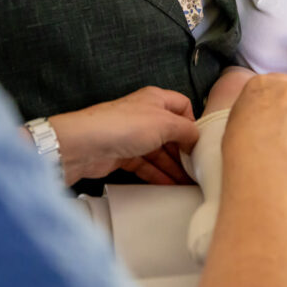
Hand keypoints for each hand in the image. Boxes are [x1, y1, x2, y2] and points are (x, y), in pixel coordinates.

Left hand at [48, 86, 198, 185]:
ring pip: (159, 152)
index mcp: (155, 99)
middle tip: (199, 171)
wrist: (84, 145)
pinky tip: (170, 186)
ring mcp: (133, 136)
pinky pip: (146, 165)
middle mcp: (145, 115)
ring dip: (173, 168)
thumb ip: (186, 130)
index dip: (193, 123)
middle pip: (172, 133)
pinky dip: (158, 175)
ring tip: (188, 186)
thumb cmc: (123, 126)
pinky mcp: (123, 155)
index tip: (201, 144)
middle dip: (184, 152)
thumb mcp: (165, 123)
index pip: (182, 106)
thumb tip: (197, 138)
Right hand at [222, 74, 286, 184]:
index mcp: (262, 84)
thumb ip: (252, 109)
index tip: (268, 115)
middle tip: (278, 133)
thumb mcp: (236, 118)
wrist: (265, 162)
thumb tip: (258, 117)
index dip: (271, 101)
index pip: (272, 83)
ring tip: (286, 151)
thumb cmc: (241, 143)